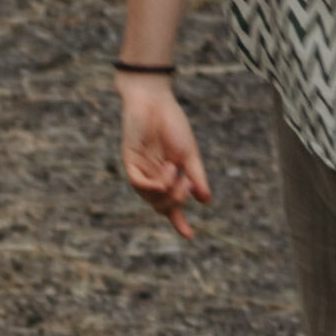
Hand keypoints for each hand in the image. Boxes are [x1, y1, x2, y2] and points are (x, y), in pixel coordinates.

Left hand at [118, 74, 213, 241]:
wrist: (155, 100)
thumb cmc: (173, 123)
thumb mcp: (189, 153)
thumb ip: (196, 176)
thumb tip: (206, 201)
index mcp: (168, 176)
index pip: (172, 205)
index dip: (179, 221)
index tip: (189, 236)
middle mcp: (153, 177)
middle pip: (162, 205)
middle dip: (177, 201)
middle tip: (187, 184)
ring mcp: (141, 170)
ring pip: (151, 197)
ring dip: (166, 191)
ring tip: (175, 172)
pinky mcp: (130, 161)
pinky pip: (138, 183)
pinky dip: (151, 186)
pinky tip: (162, 179)